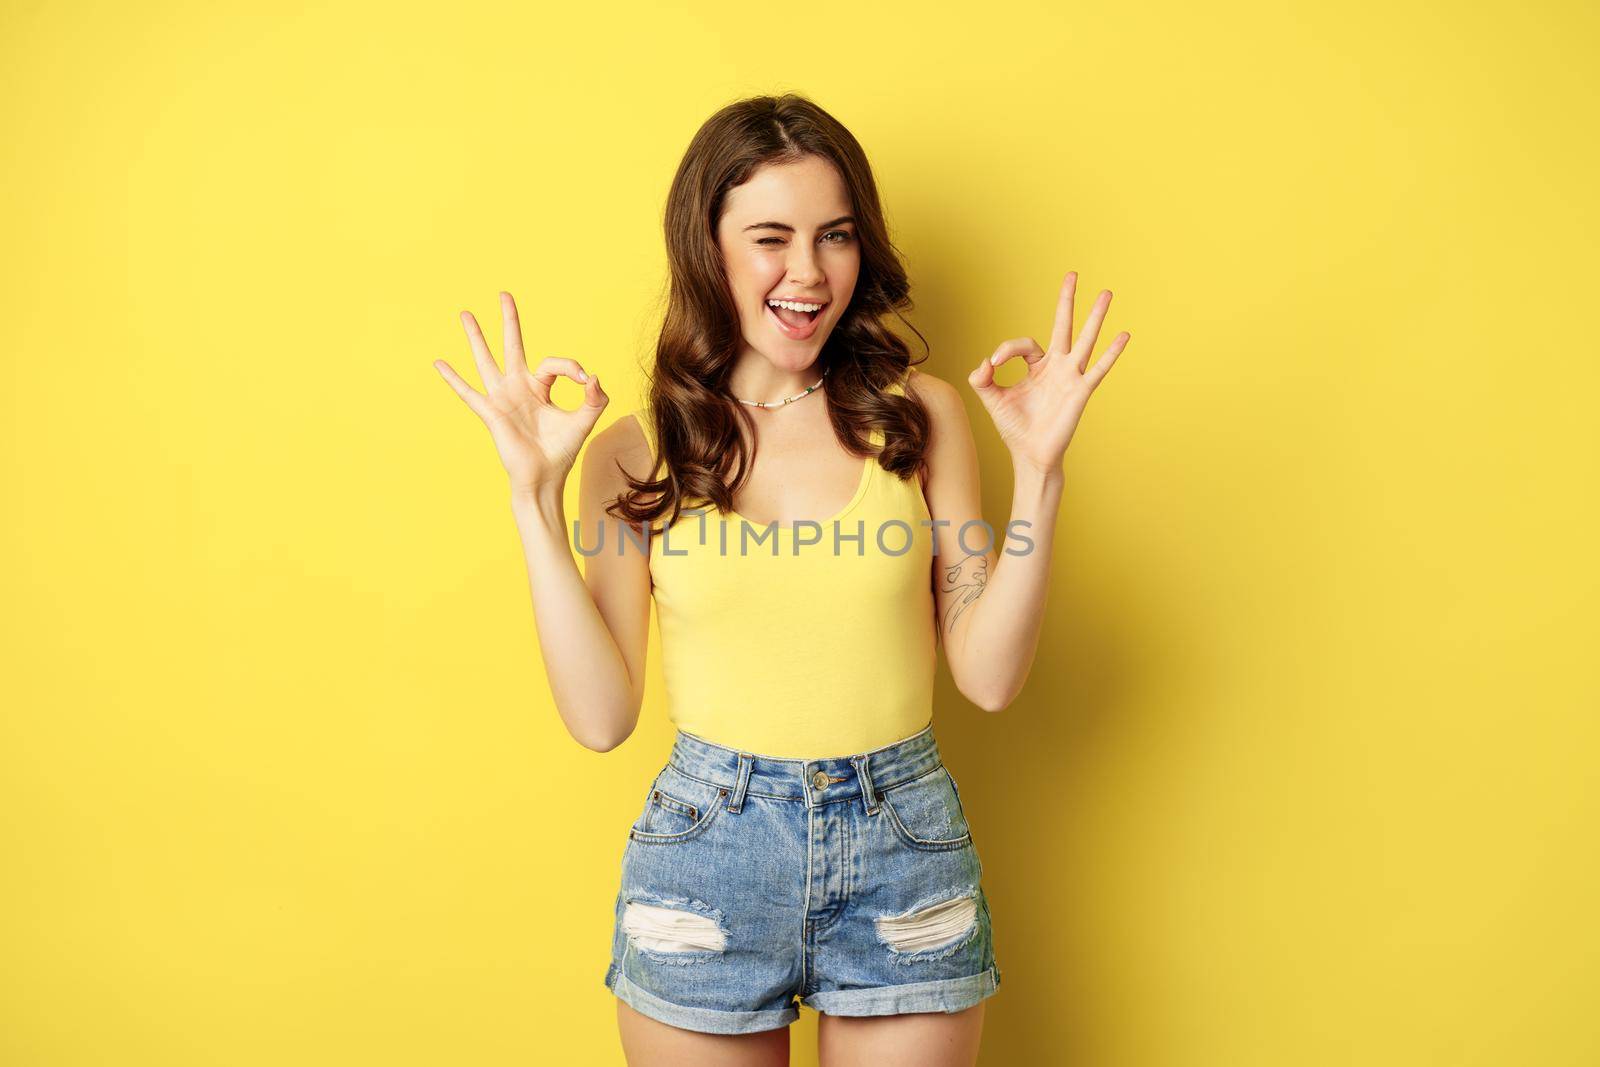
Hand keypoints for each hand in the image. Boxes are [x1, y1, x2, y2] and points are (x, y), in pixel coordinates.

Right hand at [433, 292, 607, 496]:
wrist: (544, 478)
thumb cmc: (561, 452)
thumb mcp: (585, 421)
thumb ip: (595, 399)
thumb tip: (594, 377)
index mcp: (539, 388)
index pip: (553, 363)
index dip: (572, 369)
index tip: (586, 382)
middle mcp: (518, 388)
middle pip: (512, 346)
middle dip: (509, 320)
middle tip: (504, 294)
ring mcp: (502, 398)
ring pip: (487, 361)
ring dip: (476, 337)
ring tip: (465, 313)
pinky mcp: (491, 413)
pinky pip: (468, 393)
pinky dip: (453, 378)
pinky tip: (439, 362)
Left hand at [968, 271, 1128, 475]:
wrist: (1030, 455)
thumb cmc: (1015, 428)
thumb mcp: (993, 400)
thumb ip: (983, 379)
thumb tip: (983, 362)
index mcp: (1037, 367)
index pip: (1024, 344)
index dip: (1006, 350)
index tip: (993, 364)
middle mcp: (1056, 367)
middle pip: (1063, 326)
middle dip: (1066, 301)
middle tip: (1072, 274)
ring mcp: (1070, 377)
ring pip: (1084, 340)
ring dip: (1095, 317)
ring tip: (1106, 293)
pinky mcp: (1080, 391)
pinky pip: (1098, 369)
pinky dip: (1111, 353)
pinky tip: (1124, 335)